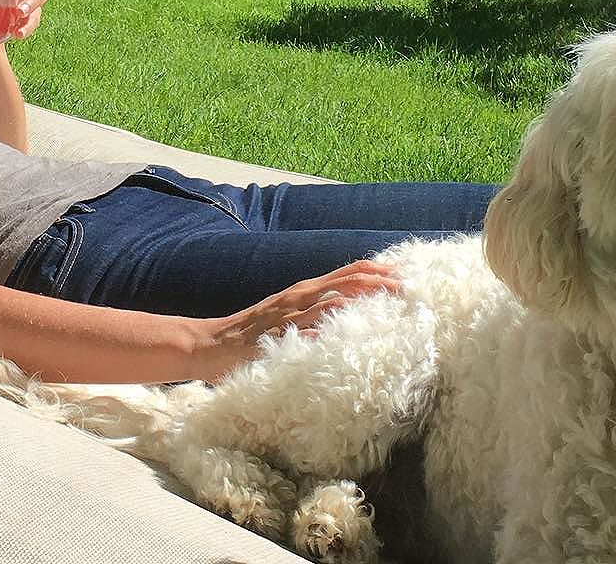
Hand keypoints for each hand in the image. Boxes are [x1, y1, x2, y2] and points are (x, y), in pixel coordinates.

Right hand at [194, 260, 400, 380]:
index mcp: (305, 289)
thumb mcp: (290, 312)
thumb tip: (352, 311)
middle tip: (407, 289)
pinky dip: (331, 332)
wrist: (209, 344)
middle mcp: (301, 297)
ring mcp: (290, 317)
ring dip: (364, 303)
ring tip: (391, 308)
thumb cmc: (253, 332)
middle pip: (349, 281)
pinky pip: (309, 333)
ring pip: (334, 303)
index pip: (349, 272)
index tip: (403, 275)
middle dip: (381, 282)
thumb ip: (317, 309)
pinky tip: (351, 336)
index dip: (378, 271)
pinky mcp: (278, 338)